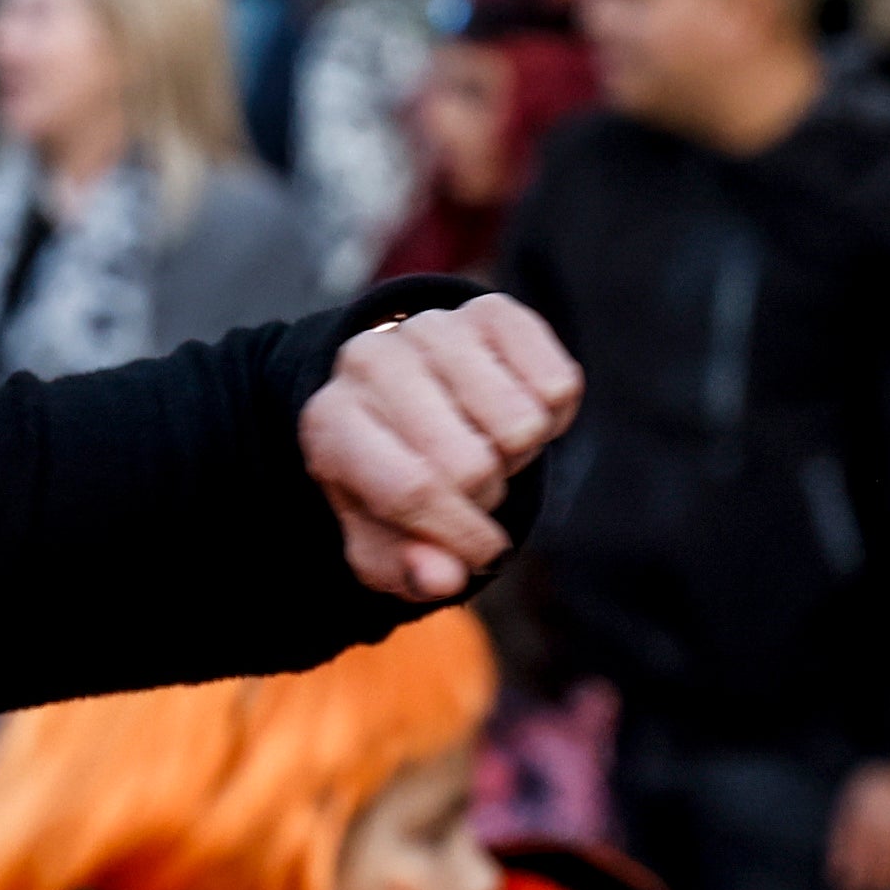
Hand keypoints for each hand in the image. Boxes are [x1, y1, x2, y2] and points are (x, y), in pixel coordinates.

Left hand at [303, 296, 581, 601]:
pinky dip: (552, 417)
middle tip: (473, 486)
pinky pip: (558, 384)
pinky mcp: (491, 310)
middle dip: (486, 495)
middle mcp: (372, 361)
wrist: (400, 391)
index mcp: (331, 422)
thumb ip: (404, 566)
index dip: (462, 535)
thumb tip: (444, 579)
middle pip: (472, 463)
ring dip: (518, 454)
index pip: (414, 489)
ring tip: (485, 443)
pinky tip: (512, 409)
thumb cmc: (390, 478)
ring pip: (521, 424)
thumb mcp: (380, 537)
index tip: (482, 555)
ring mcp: (432, 326)